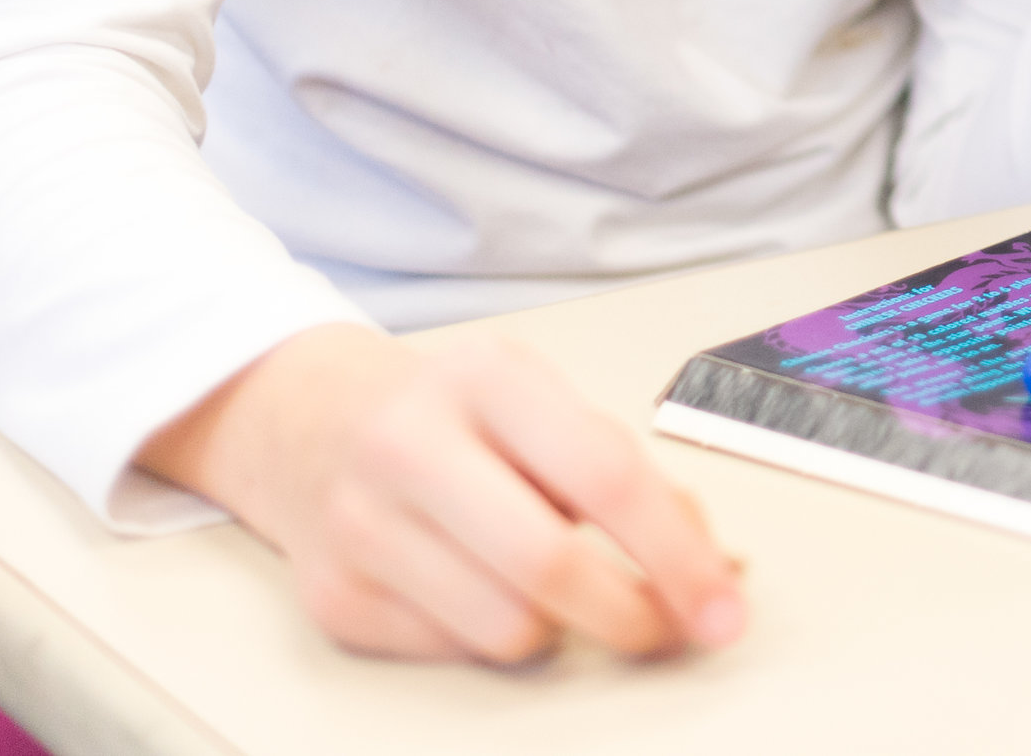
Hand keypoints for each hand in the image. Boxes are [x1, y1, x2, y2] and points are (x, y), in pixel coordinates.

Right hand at [134, 323, 742, 665]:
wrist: (306, 421)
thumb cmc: (452, 416)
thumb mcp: (539, 404)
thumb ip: (625, 470)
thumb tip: (716, 562)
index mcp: (489, 379)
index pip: (607, 478)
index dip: (679, 555)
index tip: (724, 606)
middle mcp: (412, 444)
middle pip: (549, 566)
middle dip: (632, 617)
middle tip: (669, 631)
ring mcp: (361, 524)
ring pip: (505, 628)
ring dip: (558, 628)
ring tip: (554, 586)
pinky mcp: (334, 596)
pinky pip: (453, 652)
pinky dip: (491, 635)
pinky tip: (481, 588)